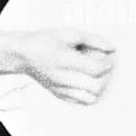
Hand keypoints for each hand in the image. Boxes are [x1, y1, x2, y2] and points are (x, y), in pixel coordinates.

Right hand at [0, 27, 114, 104]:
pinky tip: (86, 82)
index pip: (96, 69)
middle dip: (106, 77)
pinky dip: (88, 94)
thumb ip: (93, 40)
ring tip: (96, 76)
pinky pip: (80, 101)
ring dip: (98, 88)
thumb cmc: (46, 41)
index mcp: (65, 60)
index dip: (108, 64)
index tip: (109, 57)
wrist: (23, 54)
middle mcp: (62, 78)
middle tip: (105, 67)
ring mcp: (60, 89)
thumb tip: (112, 48)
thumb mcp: (69, 34)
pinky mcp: (58, 95)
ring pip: (90, 98)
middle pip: (96, 87)